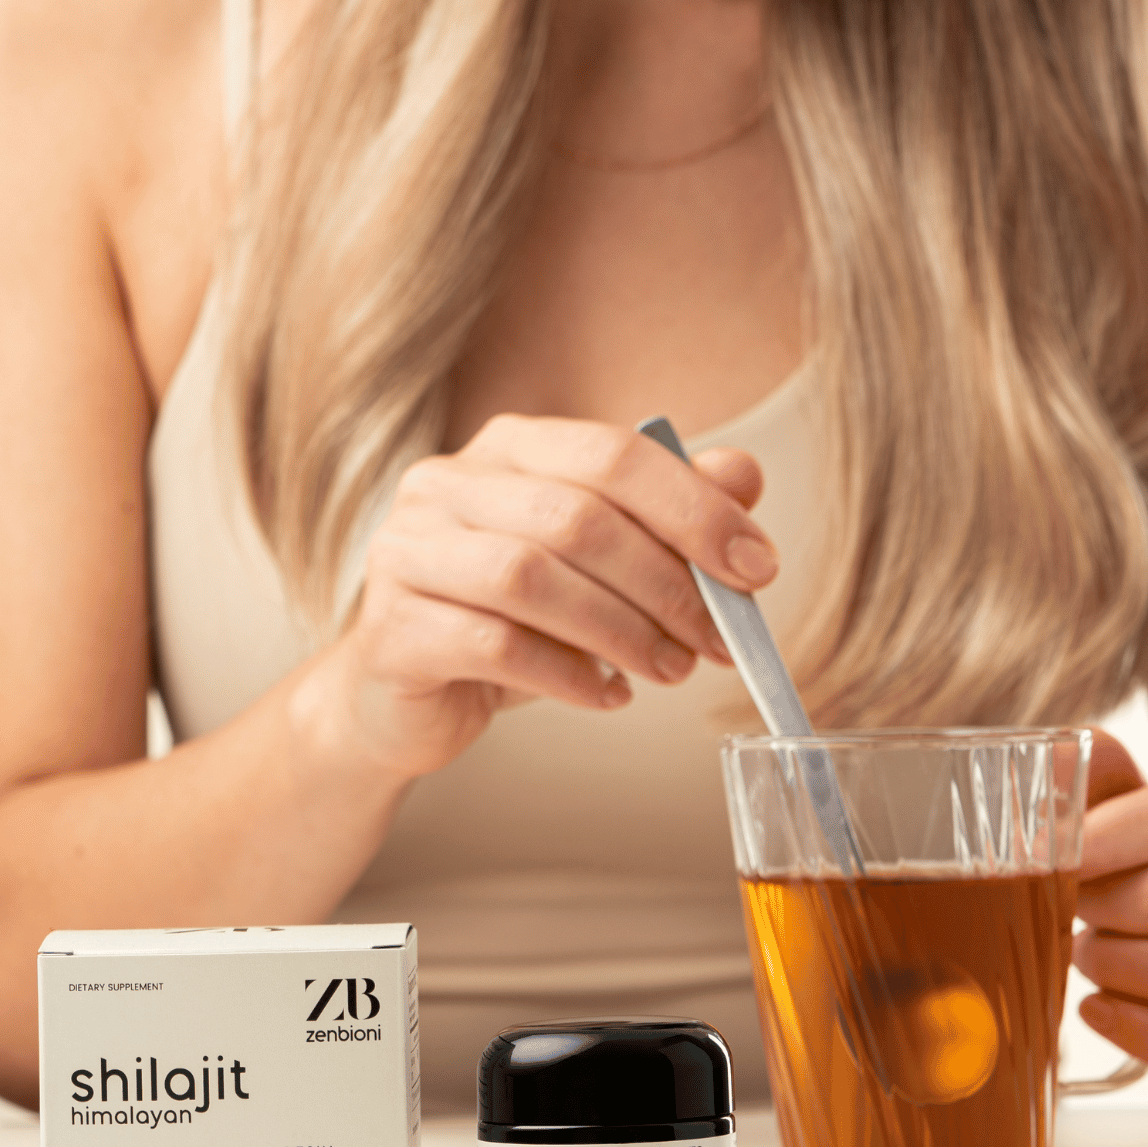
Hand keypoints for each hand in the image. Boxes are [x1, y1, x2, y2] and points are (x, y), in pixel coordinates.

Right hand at [311, 415, 773, 781]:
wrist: (400, 699)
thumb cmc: (510, 618)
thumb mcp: (598, 563)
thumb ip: (667, 512)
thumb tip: (743, 475)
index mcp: (508, 447)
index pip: (612, 454)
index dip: (694, 508)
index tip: (757, 568)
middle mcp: (447, 483)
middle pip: (577, 516)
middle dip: (665, 583)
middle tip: (718, 639)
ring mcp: (406, 551)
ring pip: (531, 576)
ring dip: (621, 630)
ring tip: (671, 669)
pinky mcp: (390, 628)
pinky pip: (492, 644)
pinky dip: (567, 674)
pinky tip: (608, 695)